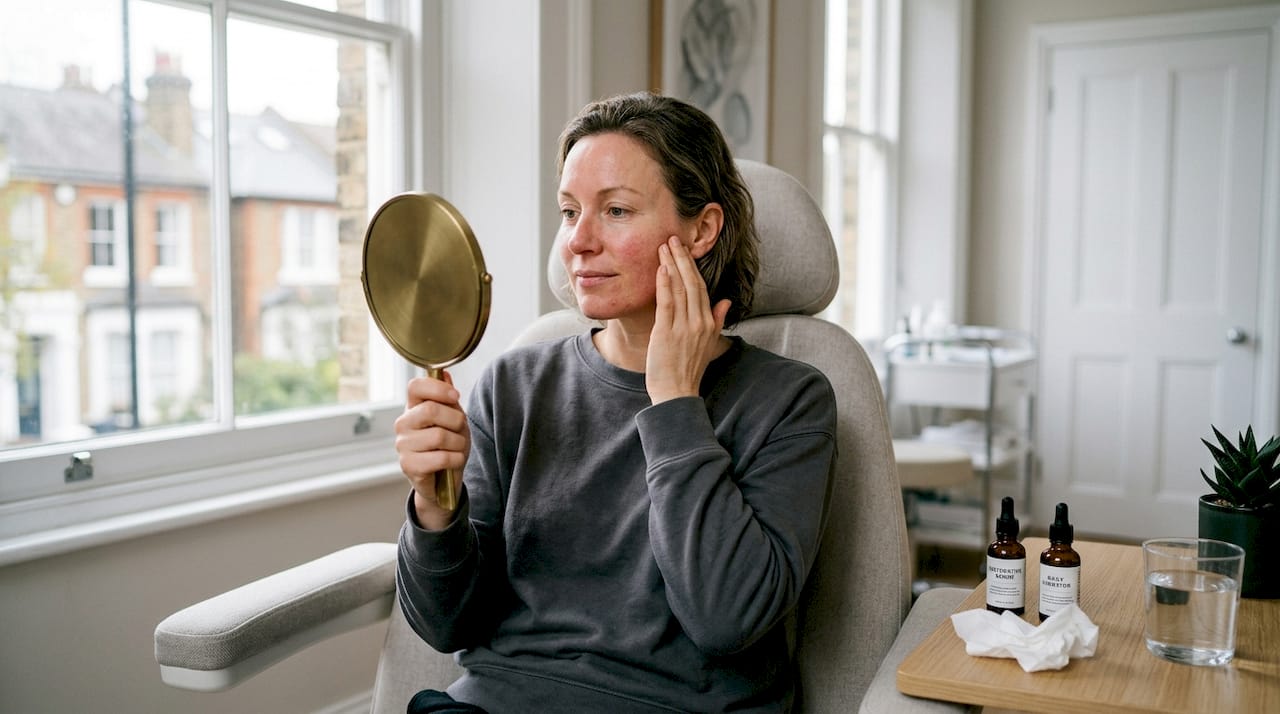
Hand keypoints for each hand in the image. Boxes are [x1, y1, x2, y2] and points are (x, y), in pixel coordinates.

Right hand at [394, 371, 468, 529]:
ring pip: (439, 436)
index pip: (415, 386)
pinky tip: (453, 461)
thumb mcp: (454, 418)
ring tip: (456, 448)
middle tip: (460, 430)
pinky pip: (440, 458)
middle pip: (431, 410)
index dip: (437, 388)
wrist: (445, 479)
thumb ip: (448, 397)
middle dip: (456, 420)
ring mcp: (403, 445)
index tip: (455, 397)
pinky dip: (455, 459)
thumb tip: (444, 373)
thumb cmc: (449, 445)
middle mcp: (403, 424)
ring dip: (458, 443)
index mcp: (412, 407)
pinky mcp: (408, 466)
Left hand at [646, 236, 730, 403]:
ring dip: (671, 265)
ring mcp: (683, 327)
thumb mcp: (708, 344)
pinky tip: (661, 269)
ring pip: (679, 289)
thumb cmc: (689, 370)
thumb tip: (726, 301)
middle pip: (692, 283)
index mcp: (708, 323)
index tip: (685, 250)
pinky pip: (667, 304)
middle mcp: (699, 323)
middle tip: (673, 238)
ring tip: (664, 246)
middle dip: (682, 259)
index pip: (701, 288)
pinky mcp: (667, 333)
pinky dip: (664, 285)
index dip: (692, 267)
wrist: (677, 393)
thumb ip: (717, 320)